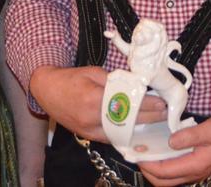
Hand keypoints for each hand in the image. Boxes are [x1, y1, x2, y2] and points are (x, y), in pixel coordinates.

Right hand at [29, 65, 164, 140]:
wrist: (47, 90)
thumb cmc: (70, 78)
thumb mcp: (94, 72)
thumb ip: (115, 81)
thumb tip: (135, 86)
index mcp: (93, 99)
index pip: (127, 104)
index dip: (146, 104)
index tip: (161, 102)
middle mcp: (91, 118)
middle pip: (126, 121)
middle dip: (148, 117)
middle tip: (163, 113)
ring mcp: (88, 130)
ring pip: (120, 133)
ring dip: (138, 128)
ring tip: (154, 122)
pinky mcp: (87, 136)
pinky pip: (110, 137)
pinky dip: (124, 134)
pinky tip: (136, 130)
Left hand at [137, 113, 210, 186]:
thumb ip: (190, 135)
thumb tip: (171, 140)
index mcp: (196, 165)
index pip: (165, 172)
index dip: (147, 165)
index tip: (136, 154)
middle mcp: (195, 173)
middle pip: (163, 182)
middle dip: (147, 172)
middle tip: (137, 157)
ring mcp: (196, 171)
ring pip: (169, 180)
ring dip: (155, 170)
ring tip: (145, 154)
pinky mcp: (198, 167)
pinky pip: (176, 173)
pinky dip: (164, 166)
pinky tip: (161, 152)